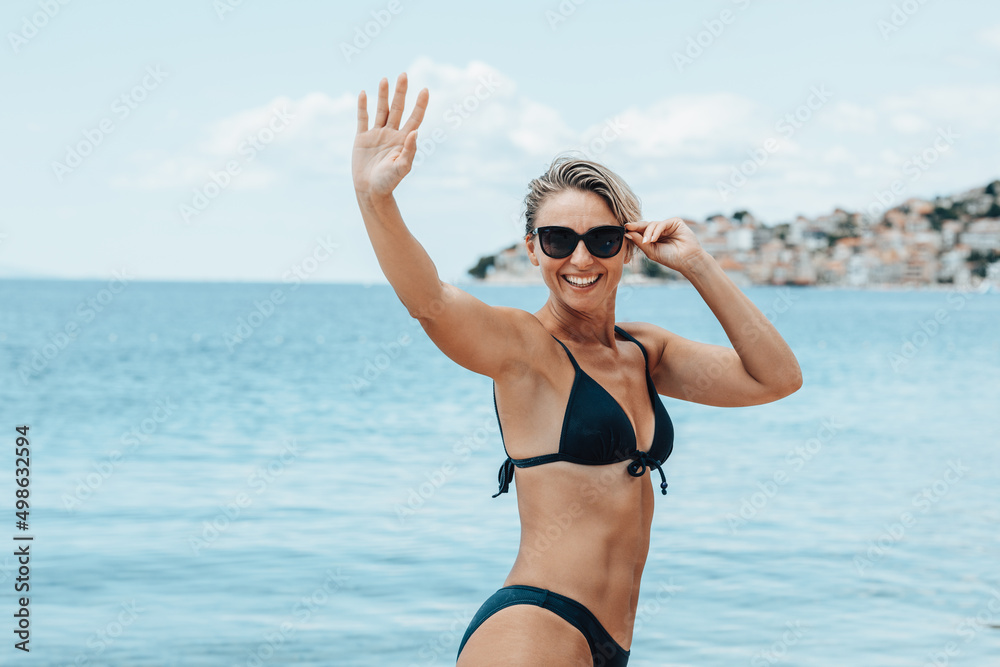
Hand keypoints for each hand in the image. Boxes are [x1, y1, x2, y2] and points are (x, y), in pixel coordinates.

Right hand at [353, 73, 428, 197]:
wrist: (370, 191)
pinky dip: (363, 106)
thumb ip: (410, 150)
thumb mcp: (402, 168)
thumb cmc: (388, 182)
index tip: (425, 90)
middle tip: (404, 75)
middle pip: (398, 108)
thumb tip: (416, 131)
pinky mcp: (362, 138)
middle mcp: (392, 134)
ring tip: (385, 79)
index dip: (420, 104)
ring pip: (381, 110)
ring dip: (383, 95)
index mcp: (403, 140)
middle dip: (401, 92)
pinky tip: (364, 94)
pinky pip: (363, 119)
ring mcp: (377, 135)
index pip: (414, 118)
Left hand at [625, 218, 705, 272]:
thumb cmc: (670, 258)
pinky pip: (661, 223)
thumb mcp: (651, 251)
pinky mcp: (675, 222)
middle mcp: (660, 230)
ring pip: (652, 224)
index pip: (641, 231)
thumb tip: (627, 233)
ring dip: (647, 233)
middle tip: (627, 227)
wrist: (687, 260)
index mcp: (653, 237)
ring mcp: (667, 225)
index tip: (624, 229)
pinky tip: (653, 239)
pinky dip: (656, 231)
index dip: (633, 229)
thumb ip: (640, 242)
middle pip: (645, 225)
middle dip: (636, 226)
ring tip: (647, 242)